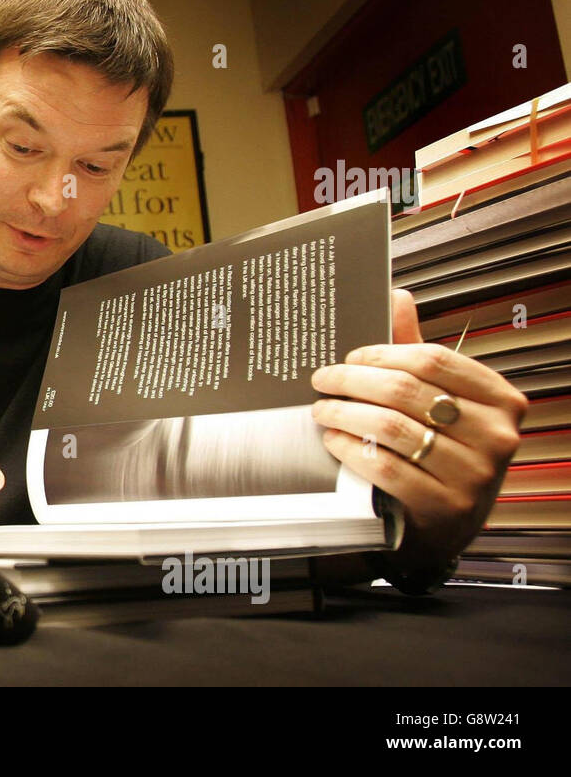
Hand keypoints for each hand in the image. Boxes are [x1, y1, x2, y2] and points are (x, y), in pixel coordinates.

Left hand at [309, 289, 527, 574]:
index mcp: (499, 399)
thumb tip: (398, 295)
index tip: (349, 357)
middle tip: (323, 380)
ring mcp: (474, 474)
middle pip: (405, 391)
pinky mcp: (445, 506)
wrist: (448, 524)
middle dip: (352, 381)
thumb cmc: (442, 450)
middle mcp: (495, 435)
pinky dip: (351, 449)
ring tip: (322, 409)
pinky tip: (334, 440)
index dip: (381, 353)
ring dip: (344, 414)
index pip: (432, 359)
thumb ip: (418, 352)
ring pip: (391, 428)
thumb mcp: (442, 400)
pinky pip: (385, 468)